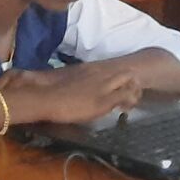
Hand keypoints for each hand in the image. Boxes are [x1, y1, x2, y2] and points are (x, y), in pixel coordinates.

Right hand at [5, 63, 145, 125]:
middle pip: (126, 73)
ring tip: (129, 103)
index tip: (117, 87)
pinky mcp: (104, 100)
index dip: (118, 79)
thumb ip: (65, 80)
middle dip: (131, 84)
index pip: (111, 70)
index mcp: (88, 70)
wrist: (45, 99)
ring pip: (130, 83)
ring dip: (133, 92)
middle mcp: (98, 75)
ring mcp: (103, 86)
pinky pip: (126, 97)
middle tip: (128, 96)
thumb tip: (59, 81)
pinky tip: (125, 109)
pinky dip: (129, 103)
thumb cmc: (46, 91)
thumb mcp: (56, 80)